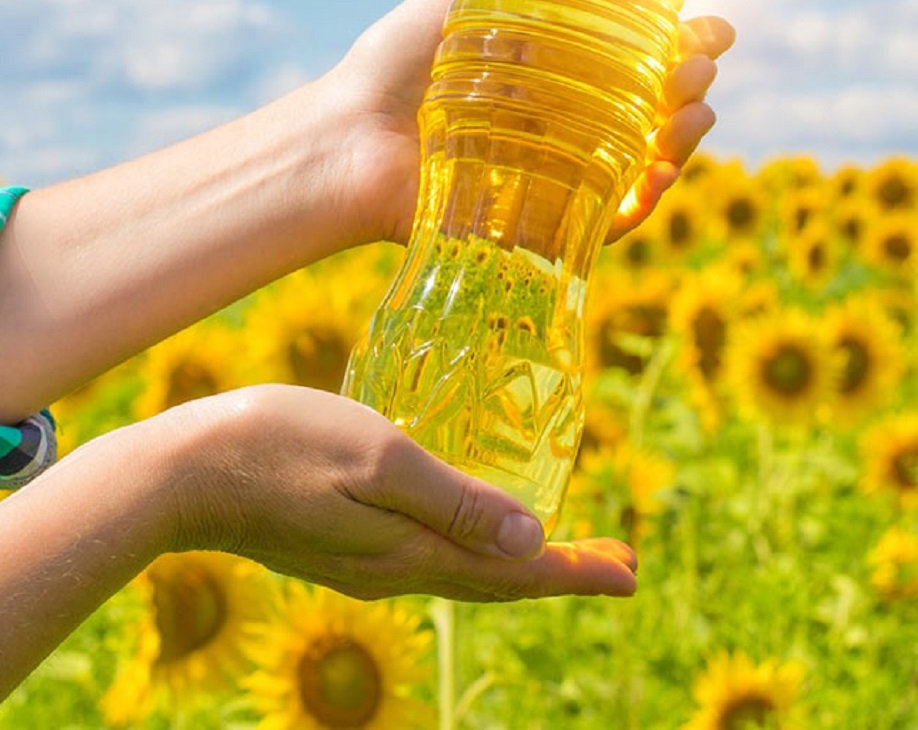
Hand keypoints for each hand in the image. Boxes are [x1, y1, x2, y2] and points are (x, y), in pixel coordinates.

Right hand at [167, 384, 637, 600]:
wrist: (182, 471)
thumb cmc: (283, 446)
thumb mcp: (382, 461)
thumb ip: (457, 503)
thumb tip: (535, 539)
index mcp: (413, 552)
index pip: (517, 573)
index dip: (578, 571)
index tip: (629, 570)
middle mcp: (397, 568)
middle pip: (499, 577)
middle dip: (563, 570)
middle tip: (616, 560)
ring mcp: (367, 561)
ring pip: (466, 567)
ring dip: (522, 559)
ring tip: (562, 546)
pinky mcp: (343, 543)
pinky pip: (432, 552)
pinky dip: (475, 544)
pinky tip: (475, 520)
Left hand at [320, 0, 734, 244]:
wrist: (348, 136)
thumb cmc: (396, 64)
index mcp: (559, 72)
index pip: (641, 59)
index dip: (683, 44)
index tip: (710, 28)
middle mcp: (569, 123)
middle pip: (654, 109)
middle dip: (691, 84)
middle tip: (701, 63)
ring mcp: (563, 174)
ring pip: (646, 162)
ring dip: (684, 136)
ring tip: (695, 108)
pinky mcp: (547, 222)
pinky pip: (613, 217)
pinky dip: (648, 196)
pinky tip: (666, 166)